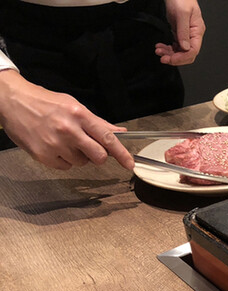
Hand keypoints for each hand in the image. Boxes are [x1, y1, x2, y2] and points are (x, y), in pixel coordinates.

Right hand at [0, 69, 133, 169]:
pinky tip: (54, 146)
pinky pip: (65, 167)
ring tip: (64, 141)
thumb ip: (98, 122)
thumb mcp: (74, 106)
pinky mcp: (43, 155)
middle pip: (98, 156)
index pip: (107, 138)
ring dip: (78, 156)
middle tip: (89, 148)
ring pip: (81, 163)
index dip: (122, 154)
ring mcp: (55, 143)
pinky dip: (63, 160)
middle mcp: (68, 129)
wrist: (12, 101)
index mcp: (79, 115)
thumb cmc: (45, 103)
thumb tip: (120, 132)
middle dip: (98, 156)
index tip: (130, 164)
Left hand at [156, 0, 204, 65]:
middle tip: (163, 58)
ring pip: (179, 52)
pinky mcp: (178, 33)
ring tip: (159, 51)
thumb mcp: (182, 13)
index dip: (182, 57)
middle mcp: (193, 35)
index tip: (171, 59)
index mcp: (197, 31)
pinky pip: (174, 46)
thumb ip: (183, 31)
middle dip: (175, 58)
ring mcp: (185, 35)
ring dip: (169, 54)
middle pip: (187, 54)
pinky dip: (167, 49)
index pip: (193, 51)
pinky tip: (160, 47)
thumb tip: (185, 47)